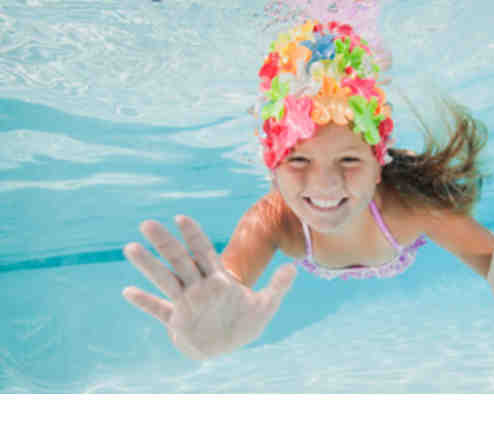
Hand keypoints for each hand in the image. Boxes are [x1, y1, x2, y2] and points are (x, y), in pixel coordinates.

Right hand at [122, 215, 296, 359]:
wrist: (229, 346)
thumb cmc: (245, 323)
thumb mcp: (266, 306)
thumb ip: (278, 287)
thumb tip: (294, 268)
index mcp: (218, 279)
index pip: (204, 252)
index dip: (194, 235)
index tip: (180, 218)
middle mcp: (198, 287)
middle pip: (179, 260)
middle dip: (165, 243)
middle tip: (147, 224)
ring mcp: (186, 303)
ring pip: (165, 280)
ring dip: (149, 266)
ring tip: (131, 247)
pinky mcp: (177, 321)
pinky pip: (158, 310)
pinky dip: (144, 302)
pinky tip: (127, 292)